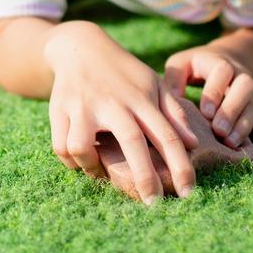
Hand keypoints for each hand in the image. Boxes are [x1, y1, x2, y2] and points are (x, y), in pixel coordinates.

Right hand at [43, 23, 198, 203]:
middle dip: (145, 179)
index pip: (167, 135)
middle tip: (154, 205)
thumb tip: (194, 145)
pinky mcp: (58, 110)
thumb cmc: (123, 72)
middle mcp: (112, 102)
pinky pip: (61, 147)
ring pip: (82, 148)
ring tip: (101, 171)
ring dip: (93, 168)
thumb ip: (174, 112)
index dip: (180, 167)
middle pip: (131, 143)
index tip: (188, 193)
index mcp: (140, 98)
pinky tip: (82, 160)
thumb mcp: (152, 84)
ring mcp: (82, 106)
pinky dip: (71, 161)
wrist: (79, 47)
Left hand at [163, 46, 252, 149]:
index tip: (204, 112)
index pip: (222, 71)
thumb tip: (170, 103)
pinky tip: (250, 141)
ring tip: (229, 143)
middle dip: (232, 110)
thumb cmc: (195, 65)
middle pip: (245, 87)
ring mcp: (252, 91)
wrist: (225, 60)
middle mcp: (239, 75)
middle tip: (219, 131)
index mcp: (218, 62)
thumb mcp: (180, 64)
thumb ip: (173, 79)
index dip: (215, 91)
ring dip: (244, 125)